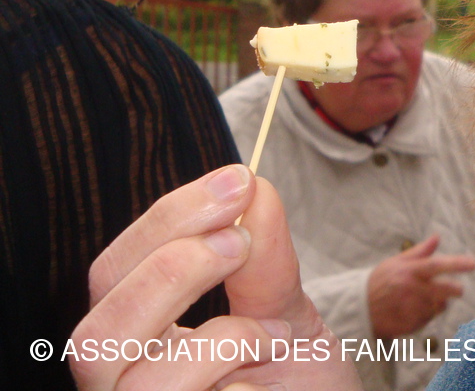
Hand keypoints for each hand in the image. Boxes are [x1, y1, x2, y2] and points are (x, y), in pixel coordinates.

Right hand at [70, 164, 360, 390]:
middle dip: (170, 272)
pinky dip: (240, 389)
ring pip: (138, 384)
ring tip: (273, 332)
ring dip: (218, 341)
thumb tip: (252, 189)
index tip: (236, 183)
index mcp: (135, 341)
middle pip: (95, 334)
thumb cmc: (300, 379)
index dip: (167, 222)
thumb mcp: (286, 313)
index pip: (112, 274)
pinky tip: (266, 380)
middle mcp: (121, 388)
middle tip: (239, 242)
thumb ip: (265, 261)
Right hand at [367, 235, 474, 339]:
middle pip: (444, 290)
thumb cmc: (380, 282)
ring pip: (438, 306)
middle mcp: (411, 290)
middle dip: (455, 289)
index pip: (437, 265)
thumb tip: (437, 237)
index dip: (456, 264)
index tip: (474, 264)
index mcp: (409, 271)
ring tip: (422, 299)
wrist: (359, 310)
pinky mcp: (409, 325)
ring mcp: (410, 309)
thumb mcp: (396, 263)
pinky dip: (427, 315)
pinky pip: (428, 320)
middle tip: (457, 289)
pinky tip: (414, 311)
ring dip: (438, 303)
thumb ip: (419, 252)